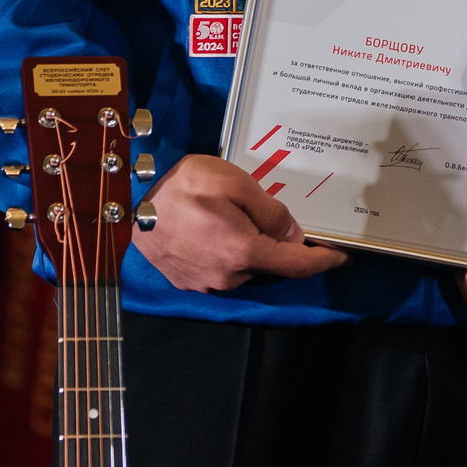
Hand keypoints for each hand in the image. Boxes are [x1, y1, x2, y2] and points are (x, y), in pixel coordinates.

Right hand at [131, 155, 349, 291]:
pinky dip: (226, 253)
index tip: (342, 256)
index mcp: (243, 252)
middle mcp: (227, 277)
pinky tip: (211, 228)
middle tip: (263, 213)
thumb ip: (270, 212)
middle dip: (276, 245)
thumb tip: (293, 236)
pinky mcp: (186, 282)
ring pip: (244, 268)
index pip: (296, 266)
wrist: (123, 203)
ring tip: (228, 215)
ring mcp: (204, 283)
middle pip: (269, 265)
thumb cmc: (180, 187)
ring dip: (247, 247)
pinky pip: (220, 270)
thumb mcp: (234, 183)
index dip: (323, 261)